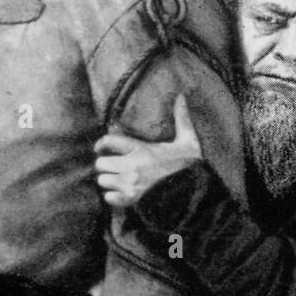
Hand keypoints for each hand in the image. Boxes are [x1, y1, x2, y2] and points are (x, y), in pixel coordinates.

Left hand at [94, 93, 202, 207]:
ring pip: (103, 181)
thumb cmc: (188, 161)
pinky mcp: (132, 199)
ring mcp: (131, 184)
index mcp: (142, 149)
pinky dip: (113, 196)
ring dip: (108, 180)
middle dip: (105, 164)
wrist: (195, 186)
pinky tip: (121, 192)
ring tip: (118, 179)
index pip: (108, 141)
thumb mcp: (187, 137)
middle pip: (100, 164)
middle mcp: (133, 166)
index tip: (100, 147)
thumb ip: (181, 118)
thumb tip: (181, 96)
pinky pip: (110, 198)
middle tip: (112, 165)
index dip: (101, 144)